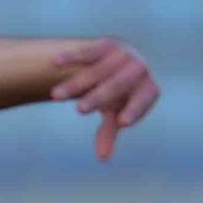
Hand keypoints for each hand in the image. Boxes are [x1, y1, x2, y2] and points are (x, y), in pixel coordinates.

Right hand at [50, 40, 158, 161]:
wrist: (115, 62)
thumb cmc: (117, 96)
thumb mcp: (113, 113)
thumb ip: (109, 131)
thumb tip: (103, 158)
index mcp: (147, 89)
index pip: (144, 99)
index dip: (135, 109)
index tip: (121, 122)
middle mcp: (139, 69)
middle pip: (118, 84)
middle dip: (98, 97)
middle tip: (78, 110)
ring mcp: (123, 54)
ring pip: (98, 70)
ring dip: (76, 83)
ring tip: (55, 97)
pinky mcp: (106, 45)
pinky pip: (88, 51)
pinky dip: (71, 56)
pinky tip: (54, 63)